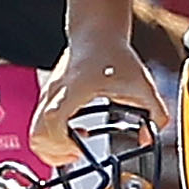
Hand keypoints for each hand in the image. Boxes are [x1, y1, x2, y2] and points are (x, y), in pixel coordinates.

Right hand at [31, 29, 167, 164]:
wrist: (96, 32)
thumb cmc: (114, 54)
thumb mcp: (141, 84)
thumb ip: (154, 113)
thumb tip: (150, 138)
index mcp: (74, 91)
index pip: (53, 123)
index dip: (63, 145)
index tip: (81, 150)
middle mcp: (55, 94)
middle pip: (36, 135)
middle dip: (54, 154)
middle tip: (76, 155)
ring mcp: (47, 96)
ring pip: (33, 133)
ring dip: (51, 148)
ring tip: (74, 147)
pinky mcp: (47, 98)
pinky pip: (39, 126)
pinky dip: (51, 137)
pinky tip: (73, 132)